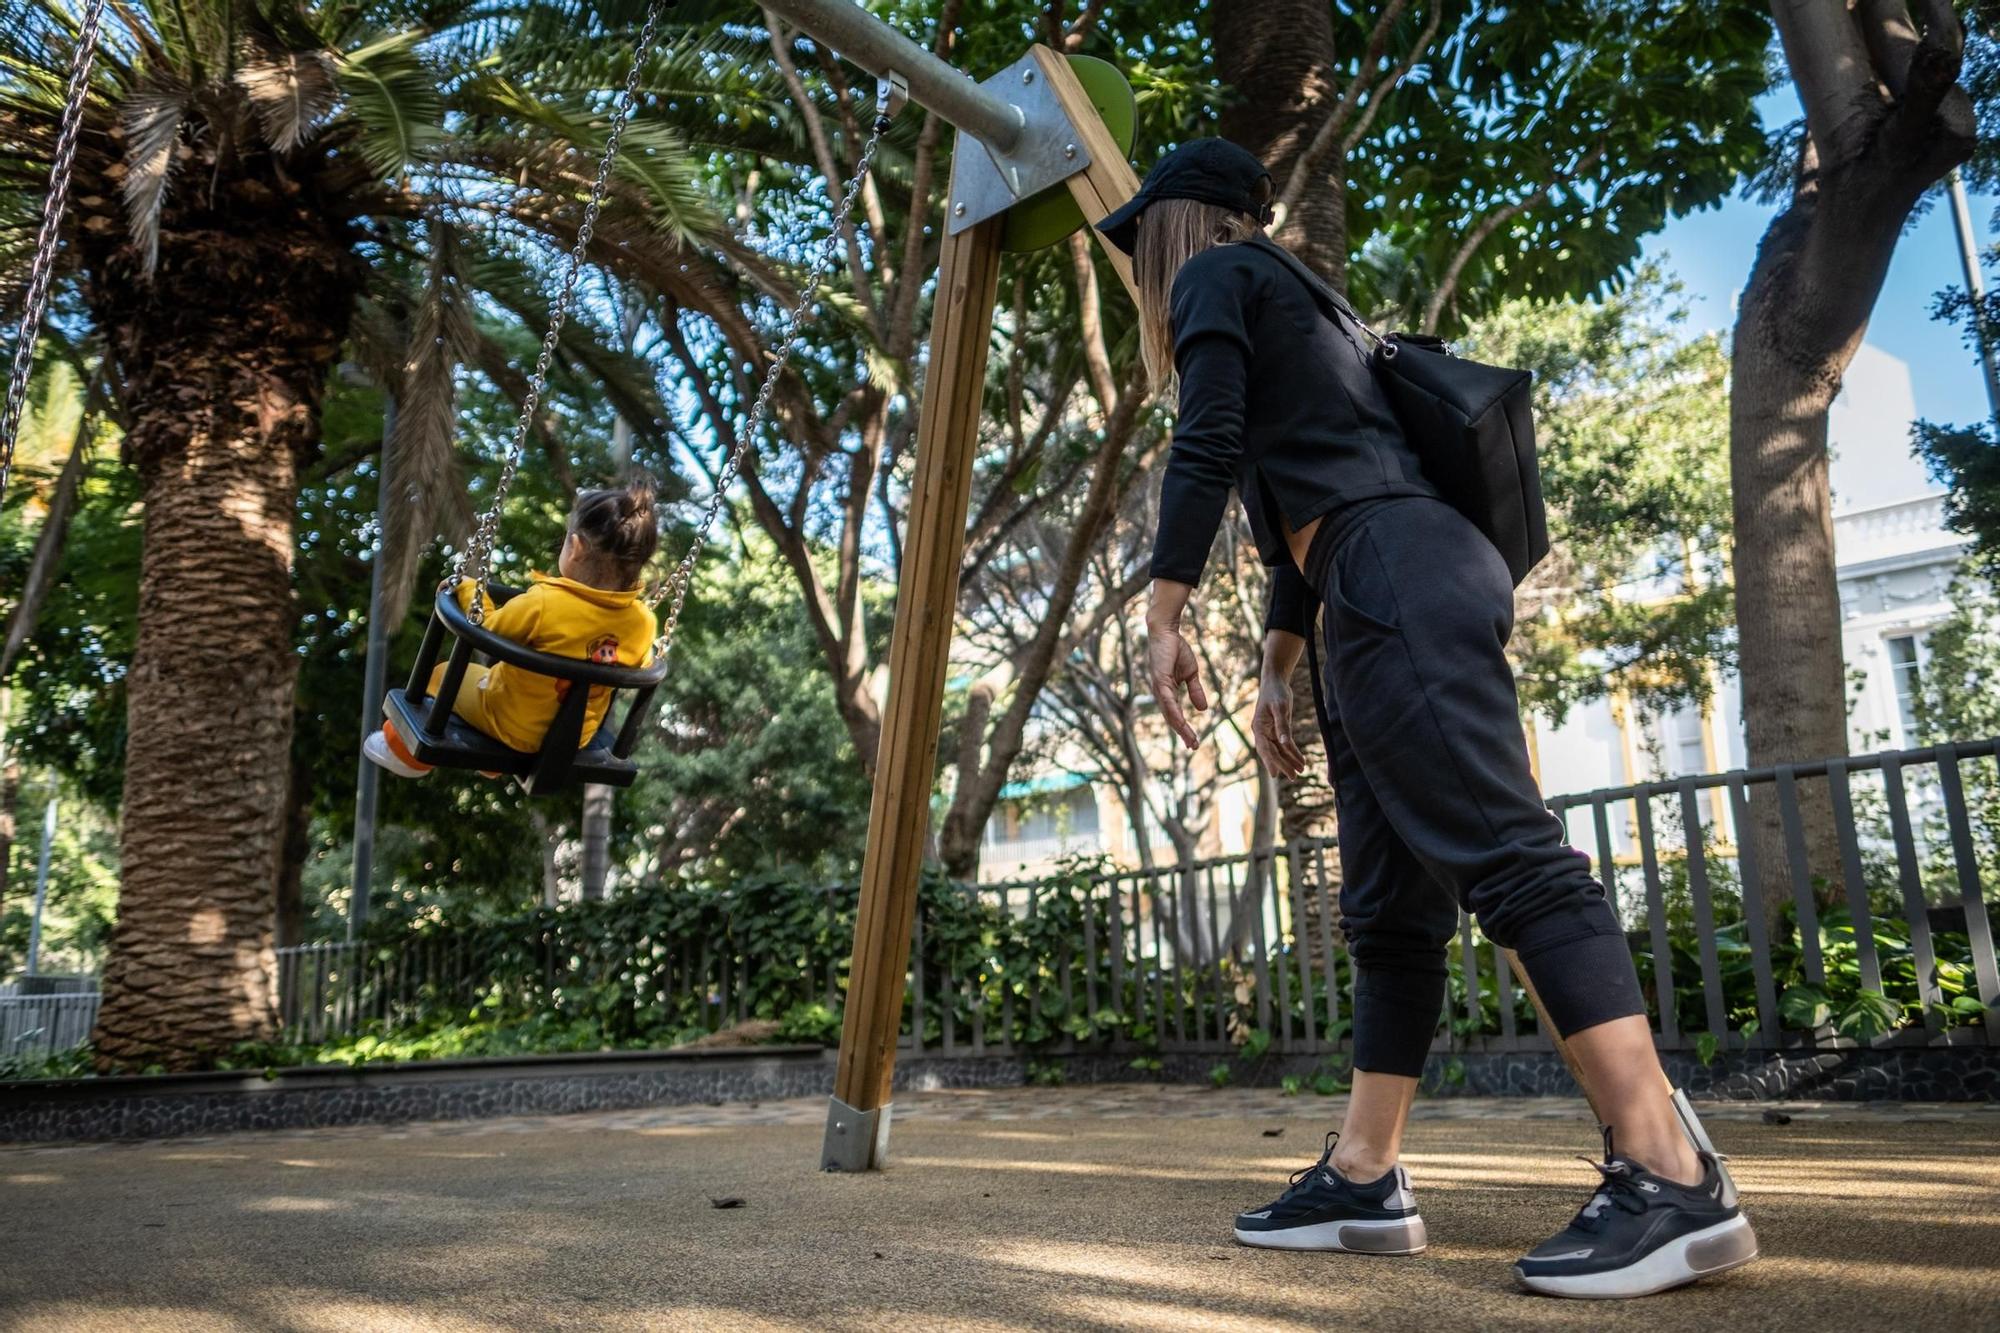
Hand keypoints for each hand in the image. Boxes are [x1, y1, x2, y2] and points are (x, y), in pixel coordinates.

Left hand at [1147, 622, 1208, 747]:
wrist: (1167, 632)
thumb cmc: (1176, 650)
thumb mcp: (1191, 673)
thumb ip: (1195, 691)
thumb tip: (1203, 709)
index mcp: (1167, 693)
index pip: (1176, 715)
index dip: (1184, 729)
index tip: (1193, 742)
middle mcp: (1161, 693)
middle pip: (1172, 718)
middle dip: (1183, 733)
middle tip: (1193, 746)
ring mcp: (1159, 688)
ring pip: (1170, 713)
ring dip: (1180, 727)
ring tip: (1190, 740)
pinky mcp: (1159, 680)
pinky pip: (1168, 700)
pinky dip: (1174, 712)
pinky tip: (1181, 722)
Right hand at [1253, 670, 1308, 777]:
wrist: (1275, 681)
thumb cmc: (1275, 692)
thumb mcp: (1280, 707)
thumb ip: (1282, 725)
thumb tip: (1284, 743)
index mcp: (1259, 728)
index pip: (1266, 749)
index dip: (1273, 762)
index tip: (1279, 774)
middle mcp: (1262, 732)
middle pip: (1272, 753)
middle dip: (1282, 765)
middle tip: (1294, 777)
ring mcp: (1269, 732)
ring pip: (1279, 750)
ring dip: (1289, 760)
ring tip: (1300, 771)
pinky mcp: (1278, 729)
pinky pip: (1285, 744)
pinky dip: (1292, 752)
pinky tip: (1300, 760)